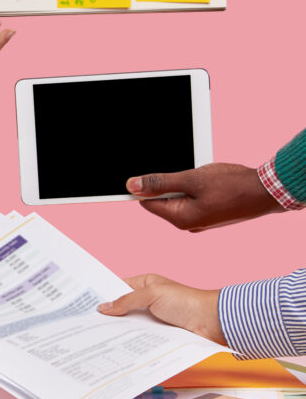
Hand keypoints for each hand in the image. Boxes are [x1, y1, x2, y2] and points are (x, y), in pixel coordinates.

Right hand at [98, 274, 224, 345]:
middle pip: (122, 307)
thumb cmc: (186, 301)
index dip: (103, 294)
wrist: (212, 322)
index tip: (85, 303)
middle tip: (87, 322)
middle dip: (108, 314)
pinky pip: (140, 336)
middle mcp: (147, 300)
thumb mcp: (152, 295)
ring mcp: (152, 318)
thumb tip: (104, 308)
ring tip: (98, 336)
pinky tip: (118, 345)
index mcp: (145, 284)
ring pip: (130, 323)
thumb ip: (127, 301)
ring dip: (119, 329)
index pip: (118, 287)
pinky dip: (131, 340)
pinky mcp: (158, 333)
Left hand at [127, 162, 282, 231]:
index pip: (147, 203)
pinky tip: (208, 181)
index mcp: (180, 219)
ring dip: (184, 184)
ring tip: (201, 177)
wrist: (266, 191)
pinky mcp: (209, 215)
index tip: (145, 174)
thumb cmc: (233, 185)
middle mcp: (188, 224)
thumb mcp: (191, 179)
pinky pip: (193, 199)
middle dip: (168, 183)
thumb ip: (160, 182)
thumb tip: (132, 186)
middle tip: (186, 173)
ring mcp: (200, 221)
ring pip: (179, 197)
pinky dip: (195, 188)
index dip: (143, 187)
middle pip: (163, 200)